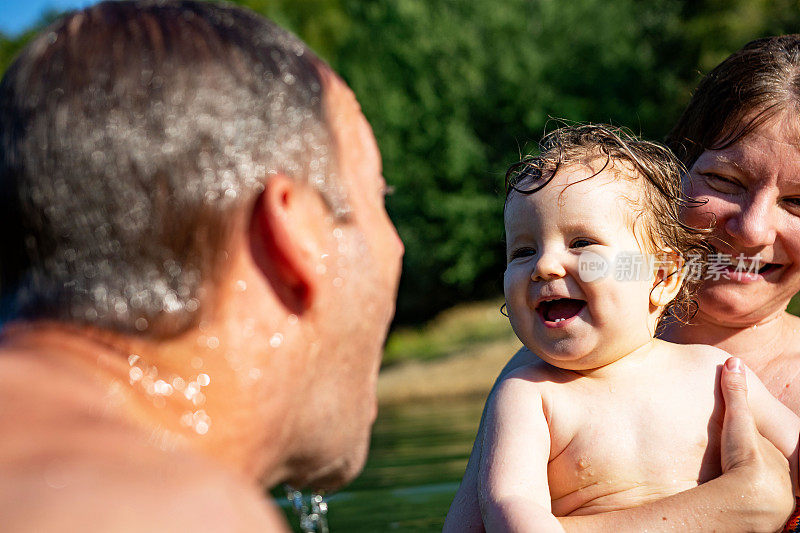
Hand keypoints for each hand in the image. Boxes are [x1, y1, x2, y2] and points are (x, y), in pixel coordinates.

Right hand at [719, 357, 793, 529]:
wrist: (749, 497)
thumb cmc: (744, 457)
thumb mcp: (736, 422)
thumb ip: (734, 394)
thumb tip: (733, 362)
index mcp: (779, 457)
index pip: (764, 450)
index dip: (750, 447)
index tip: (739, 449)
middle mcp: (784, 478)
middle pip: (767, 470)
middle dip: (754, 470)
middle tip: (736, 469)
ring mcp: (779, 501)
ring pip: (765, 491)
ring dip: (750, 490)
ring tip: (733, 488)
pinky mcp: (768, 519)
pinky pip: (759, 509)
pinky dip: (749, 506)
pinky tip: (735, 504)